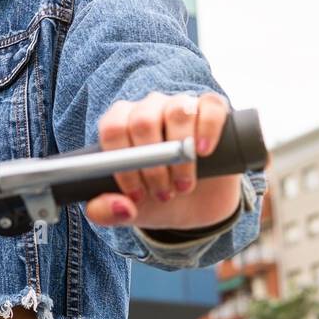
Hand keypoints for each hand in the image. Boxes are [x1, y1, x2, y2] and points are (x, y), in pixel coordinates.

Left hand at [84, 91, 241, 230]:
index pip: (112, 129)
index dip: (124, 165)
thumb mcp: (126, 211)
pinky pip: (211, 106)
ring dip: (180, 156)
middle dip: (153, 165)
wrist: (195, 202)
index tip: (137, 194)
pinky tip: (204, 152)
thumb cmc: (155, 196)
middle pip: (143, 121)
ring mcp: (180, 104)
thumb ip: (106, 213)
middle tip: (163, 194)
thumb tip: (120, 205)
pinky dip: (208, 129)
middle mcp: (148, 108)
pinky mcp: (212, 109)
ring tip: (183, 185)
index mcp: (120, 123)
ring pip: (176, 113)